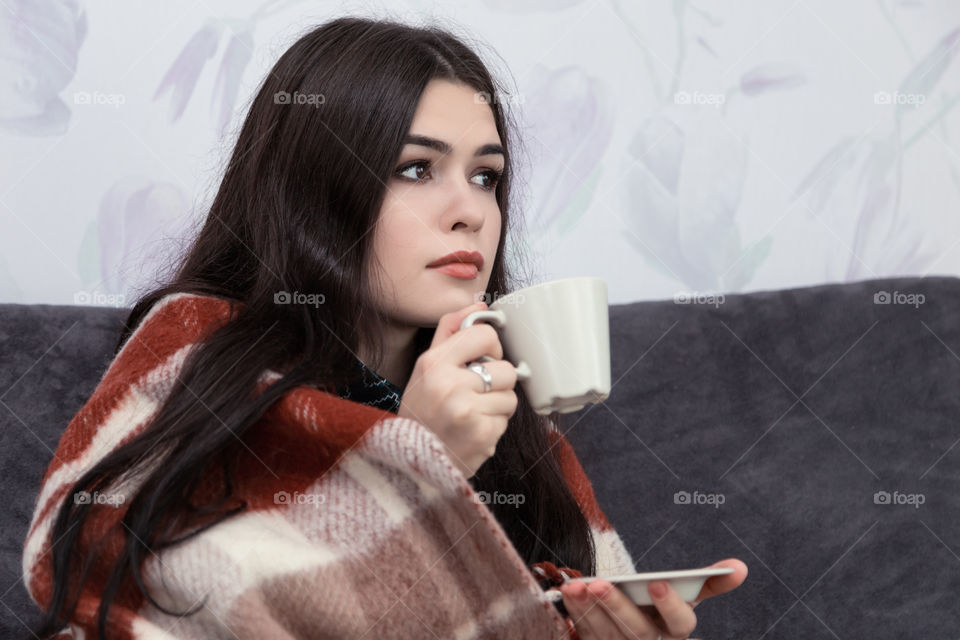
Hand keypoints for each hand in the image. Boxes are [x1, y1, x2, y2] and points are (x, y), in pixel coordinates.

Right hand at [397, 301, 519, 478]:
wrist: (410, 462)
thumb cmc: (421, 412)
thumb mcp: (425, 368)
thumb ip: (450, 332)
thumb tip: (479, 305)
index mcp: (435, 363)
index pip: (485, 335)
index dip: (491, 347)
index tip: (483, 359)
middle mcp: (450, 385)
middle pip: (507, 369)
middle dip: (496, 383)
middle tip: (474, 394)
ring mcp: (468, 412)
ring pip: (511, 397)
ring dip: (497, 407)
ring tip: (471, 415)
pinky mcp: (483, 436)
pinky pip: (506, 422)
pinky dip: (493, 427)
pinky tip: (472, 432)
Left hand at [560, 559, 747, 638]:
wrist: (630, 631)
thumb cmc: (658, 610)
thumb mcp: (684, 596)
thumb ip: (706, 582)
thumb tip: (740, 566)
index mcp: (676, 631)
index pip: (681, 624)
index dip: (671, 605)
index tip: (658, 582)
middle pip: (638, 631)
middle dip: (618, 606)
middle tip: (599, 582)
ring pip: (608, 634)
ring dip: (590, 608)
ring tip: (577, 584)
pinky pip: (587, 634)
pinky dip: (577, 612)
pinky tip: (569, 592)